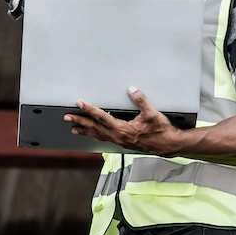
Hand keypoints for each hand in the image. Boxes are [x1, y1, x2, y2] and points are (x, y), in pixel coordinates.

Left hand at [65, 88, 182, 154]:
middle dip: (80, 122)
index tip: (79, 103)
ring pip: (99, 135)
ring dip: (86, 130)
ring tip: (73, 129)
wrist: (168, 145)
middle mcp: (118, 136)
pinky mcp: (124, 143)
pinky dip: (97, 135)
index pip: (102, 117)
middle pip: (95, 128)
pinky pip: (106, 139)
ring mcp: (120, 141)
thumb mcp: (152, 113)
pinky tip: (93, 135)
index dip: (89, 109)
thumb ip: (141, 100)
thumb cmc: (161, 131)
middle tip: (67, 118)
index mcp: (122, 129)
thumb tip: (132, 90)